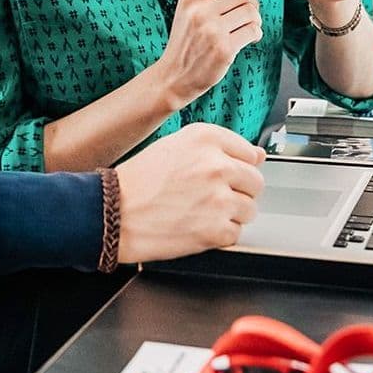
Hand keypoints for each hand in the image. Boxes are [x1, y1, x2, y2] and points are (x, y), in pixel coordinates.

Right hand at [114, 122, 265, 262]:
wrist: (112, 213)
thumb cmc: (137, 181)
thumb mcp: (174, 147)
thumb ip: (219, 148)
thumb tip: (259, 155)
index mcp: (206, 138)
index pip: (249, 152)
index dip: (235, 167)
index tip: (221, 176)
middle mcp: (216, 165)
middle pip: (255, 182)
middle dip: (238, 192)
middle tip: (209, 197)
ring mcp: (219, 198)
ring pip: (249, 209)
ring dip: (230, 214)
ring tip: (199, 212)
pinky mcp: (216, 229)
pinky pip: (235, 233)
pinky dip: (219, 235)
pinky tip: (196, 226)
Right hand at [158, 0, 261, 108]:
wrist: (175, 76)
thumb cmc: (186, 39)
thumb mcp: (190, 8)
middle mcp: (199, 11)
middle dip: (251, 4)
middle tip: (246, 15)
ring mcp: (211, 30)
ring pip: (251, 12)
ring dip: (255, 20)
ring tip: (247, 28)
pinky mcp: (224, 49)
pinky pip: (253, 31)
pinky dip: (255, 34)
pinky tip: (247, 39)